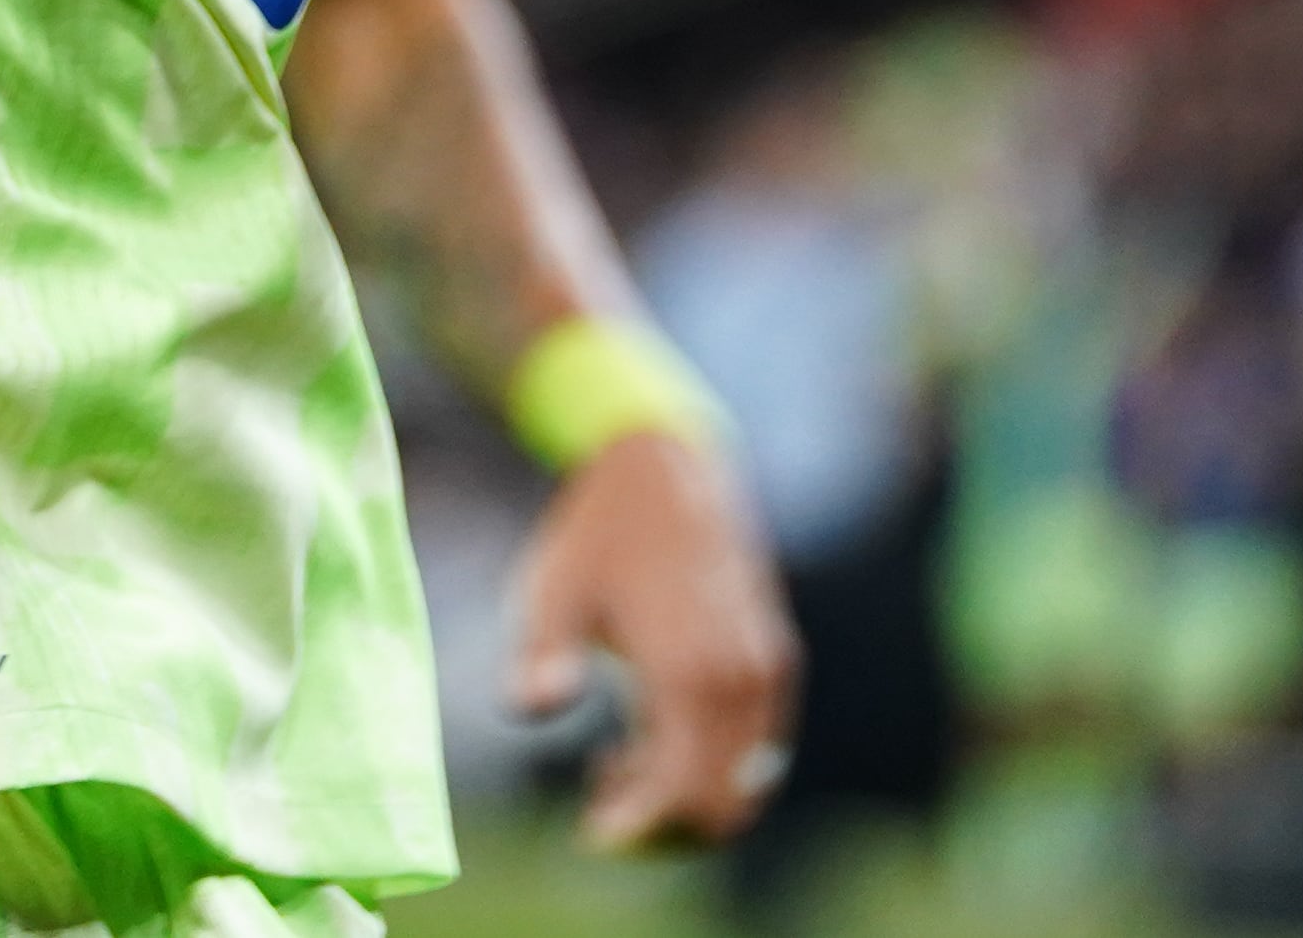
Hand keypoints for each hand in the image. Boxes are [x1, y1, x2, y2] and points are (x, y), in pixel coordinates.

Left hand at [508, 426, 798, 852]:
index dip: (636, 830)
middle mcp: (742, 678)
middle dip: (663, 828)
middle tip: (598, 804)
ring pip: (745, 782)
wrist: (666, 466)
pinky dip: (710, 767)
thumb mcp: (551, 593)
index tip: (588, 836)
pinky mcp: (772, 661)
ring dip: (686, 798)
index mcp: (690, 671)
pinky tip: (648, 736)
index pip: (680, 792)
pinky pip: (755, 749)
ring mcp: (765, 670)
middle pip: (722, 804)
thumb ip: (540, 657)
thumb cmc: (597, 532)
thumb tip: (530, 710)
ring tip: (613, 763)